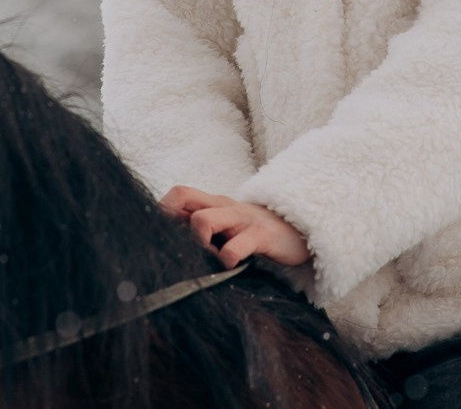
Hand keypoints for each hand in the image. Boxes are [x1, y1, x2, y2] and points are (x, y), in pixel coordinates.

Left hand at [159, 184, 311, 267]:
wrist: (301, 230)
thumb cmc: (256, 232)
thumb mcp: (229, 225)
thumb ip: (204, 227)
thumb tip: (171, 242)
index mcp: (214, 204)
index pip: (177, 194)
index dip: (161, 212)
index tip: (159, 237)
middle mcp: (224, 206)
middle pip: (182, 196)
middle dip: (168, 222)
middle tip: (175, 248)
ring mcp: (242, 219)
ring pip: (203, 220)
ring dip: (196, 243)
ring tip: (205, 260)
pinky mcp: (261, 235)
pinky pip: (236, 246)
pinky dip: (227, 258)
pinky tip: (230, 266)